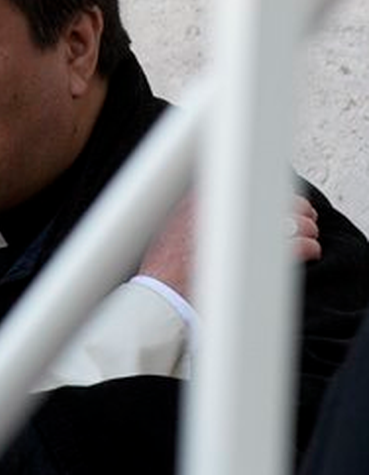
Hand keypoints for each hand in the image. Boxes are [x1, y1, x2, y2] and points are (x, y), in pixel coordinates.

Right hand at [139, 192, 321, 299]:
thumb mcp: (173, 221)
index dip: (272, 192)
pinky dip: (309, 247)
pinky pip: (298, 245)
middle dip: (296, 208)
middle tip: (303, 218)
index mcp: (209, 196)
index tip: (278, 201)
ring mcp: (246, 231)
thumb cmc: (166, 263)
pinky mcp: (260, 258)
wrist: (163, 291)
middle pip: (280, 198)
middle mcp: (230, 209)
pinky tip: (309, 252)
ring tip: (308, 236)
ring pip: (295, 220)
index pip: (255, 183)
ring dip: (307, 228)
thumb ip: (195, 206)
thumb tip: (214, 201)